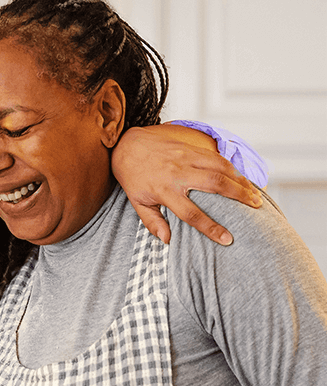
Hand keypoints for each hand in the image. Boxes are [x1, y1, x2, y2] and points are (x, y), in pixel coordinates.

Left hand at [112, 124, 262, 245]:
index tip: (227, 239)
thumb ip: (152, 221)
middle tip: (256, 207)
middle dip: (238, 196)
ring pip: (220, 167)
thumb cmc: (133, 177)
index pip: (191, 214)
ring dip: (241, 180)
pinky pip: (216, 156)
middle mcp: (177, 173)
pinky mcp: (191, 146)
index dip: (210, 228)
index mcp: (164, 191)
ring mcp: (186, 157)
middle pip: (214, 185)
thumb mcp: (137, 202)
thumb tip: (167, 240)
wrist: (128, 145)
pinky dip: (233, 166)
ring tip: (255, 194)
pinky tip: (243, 177)